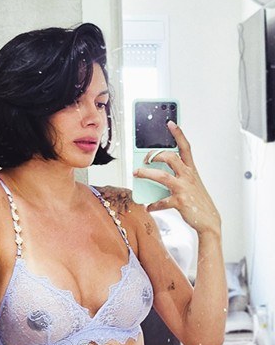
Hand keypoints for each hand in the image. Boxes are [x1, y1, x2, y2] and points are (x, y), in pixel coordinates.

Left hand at [133, 121, 220, 235]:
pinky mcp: (180, 201)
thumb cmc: (198, 202)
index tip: (170, 123)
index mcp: (191, 170)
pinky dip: (153, 204)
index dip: (178, 134)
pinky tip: (148, 206)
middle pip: (170, 158)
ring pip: (162, 176)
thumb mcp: (190, 185)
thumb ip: (176, 177)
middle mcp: (188, 176)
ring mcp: (184, 188)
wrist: (209, 221)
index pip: (185, 147)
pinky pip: (162, 201)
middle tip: (145, 157)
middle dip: (155, 155)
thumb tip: (155, 174)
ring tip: (137, 173)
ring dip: (146, 173)